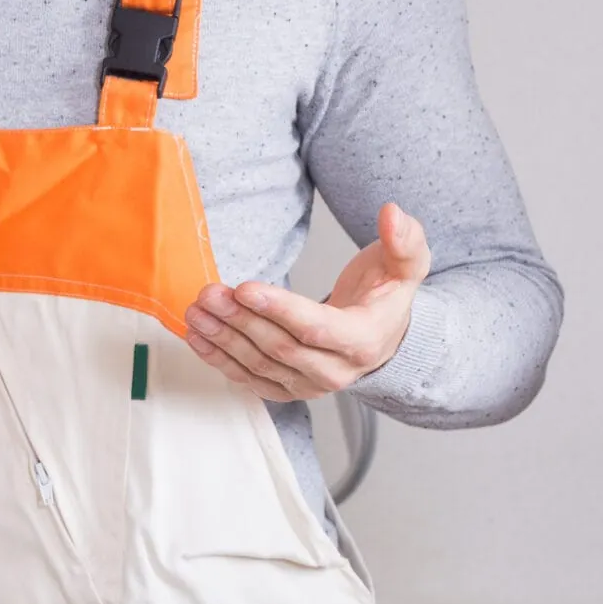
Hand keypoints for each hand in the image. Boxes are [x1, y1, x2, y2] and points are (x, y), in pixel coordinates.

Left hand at [184, 202, 429, 401]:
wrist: (382, 335)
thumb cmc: (386, 296)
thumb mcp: (405, 264)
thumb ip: (404, 239)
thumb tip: (392, 213)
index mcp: (363, 341)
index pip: (315, 328)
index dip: (279, 309)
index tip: (245, 288)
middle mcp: (336, 371)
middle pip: (280, 348)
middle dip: (240, 319)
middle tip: (209, 293)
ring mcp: (309, 385)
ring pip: (259, 365)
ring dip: (223, 338)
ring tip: (197, 310)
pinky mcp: (287, 389)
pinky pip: (250, 379)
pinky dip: (220, 360)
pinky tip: (199, 338)